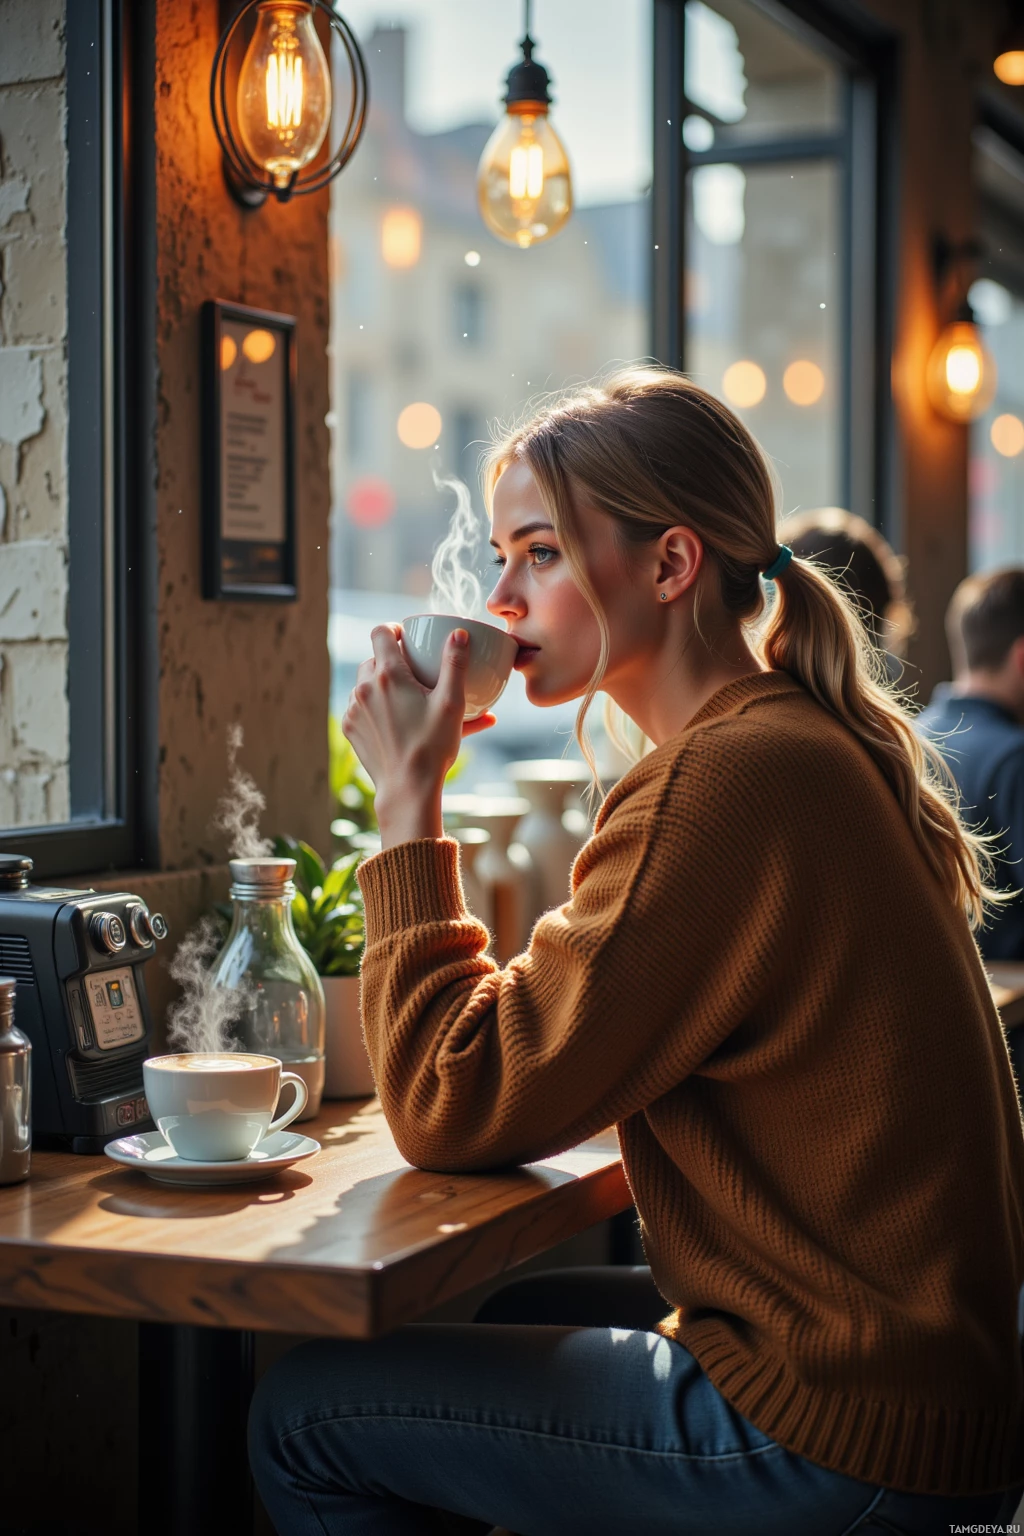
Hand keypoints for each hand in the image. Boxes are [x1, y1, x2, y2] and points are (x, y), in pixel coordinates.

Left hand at [342, 624, 494, 847]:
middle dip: (391, 659)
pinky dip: (375, 707)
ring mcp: (353, 709)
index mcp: (388, 675)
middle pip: (373, 658)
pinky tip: (395, 720)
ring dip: (381, 684)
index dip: (394, 630)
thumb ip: (455, 664)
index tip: (406, 638)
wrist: (407, 788)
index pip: (381, 632)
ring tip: (406, 699)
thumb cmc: (432, 747)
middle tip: (414, 673)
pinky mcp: (350, 728)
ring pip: (365, 683)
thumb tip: (459, 634)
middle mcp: (364, 688)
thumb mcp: (452, 703)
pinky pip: (360, 706)